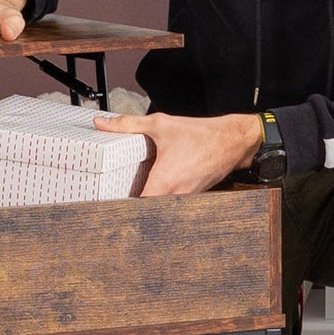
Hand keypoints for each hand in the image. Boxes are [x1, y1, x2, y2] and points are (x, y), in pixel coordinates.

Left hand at [94, 111, 262, 196]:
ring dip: (148, 201)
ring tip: (131, 193)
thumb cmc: (200, 134)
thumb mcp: (160, 125)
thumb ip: (128, 124)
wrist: (232, 141)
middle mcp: (175, 195)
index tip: (105, 201)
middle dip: (131, 205)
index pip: (136, 207)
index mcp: (164, 182)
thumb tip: (101, 123)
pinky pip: (172, 202)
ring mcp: (185, 198)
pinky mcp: (191, 196)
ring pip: (160, 207)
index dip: (119, 206)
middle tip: (113, 198)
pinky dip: (162, 197)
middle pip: (146, 210)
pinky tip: (155, 186)